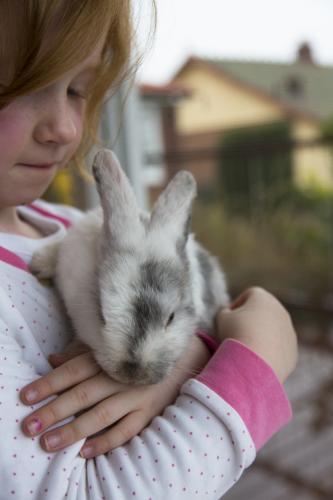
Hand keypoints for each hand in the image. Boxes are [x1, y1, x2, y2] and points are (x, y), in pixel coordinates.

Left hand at [19, 336, 209, 457]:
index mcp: (109, 356)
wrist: (184, 357)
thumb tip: (53, 361)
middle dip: (54, 410)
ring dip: (74, 430)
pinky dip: (106, 442)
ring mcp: (137, 395)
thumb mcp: (112, 345)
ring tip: (49, 443)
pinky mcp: (150, 411)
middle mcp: (121, 375)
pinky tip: (85, 451)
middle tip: (30, 425)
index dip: (48, 382)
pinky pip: (127, 430)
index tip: (26, 396)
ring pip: (101, 415)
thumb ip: (81, 353)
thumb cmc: (139, 350)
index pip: (73, 370)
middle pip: (83, 394)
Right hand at [215, 287, 297, 382]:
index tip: (229, 318)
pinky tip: (256, 360)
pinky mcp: (293, 351)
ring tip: (246, 349)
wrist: (254, 364)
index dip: (237, 305)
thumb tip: (230, 314)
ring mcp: (289, 331)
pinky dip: (269, 352)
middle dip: (252, 320)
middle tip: (236, 333)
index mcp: (263, 298)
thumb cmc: (235, 334)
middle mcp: (281, 311)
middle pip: (264, 312)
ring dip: (261, 336)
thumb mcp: (222, 318)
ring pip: (273, 331)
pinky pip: (278, 348)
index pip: (250, 295)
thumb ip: (225, 312)